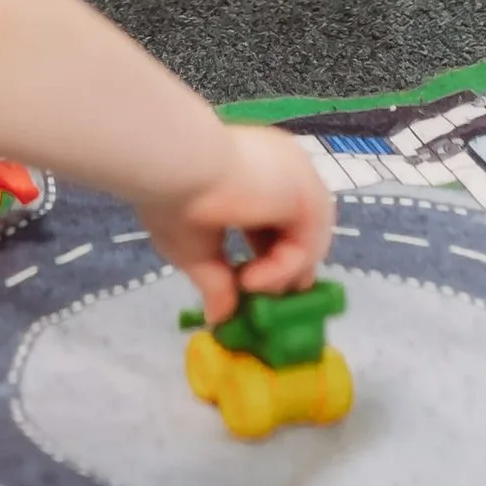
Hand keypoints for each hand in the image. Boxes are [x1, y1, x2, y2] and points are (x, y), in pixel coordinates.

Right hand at [149, 123, 334, 324]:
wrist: (177, 166)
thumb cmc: (177, 195)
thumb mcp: (195, 248)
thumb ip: (216, 281)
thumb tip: (218, 319)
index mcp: (259, 169)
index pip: (279, 220)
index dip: (268, 257)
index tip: (248, 287)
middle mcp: (286, 168)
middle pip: (300, 231)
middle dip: (282, 272)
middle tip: (261, 304)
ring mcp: (301, 178)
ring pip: (308, 242)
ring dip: (278, 276)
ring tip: (244, 288)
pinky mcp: (308, 194)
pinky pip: (306, 247)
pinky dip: (281, 271)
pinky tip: (249, 279)